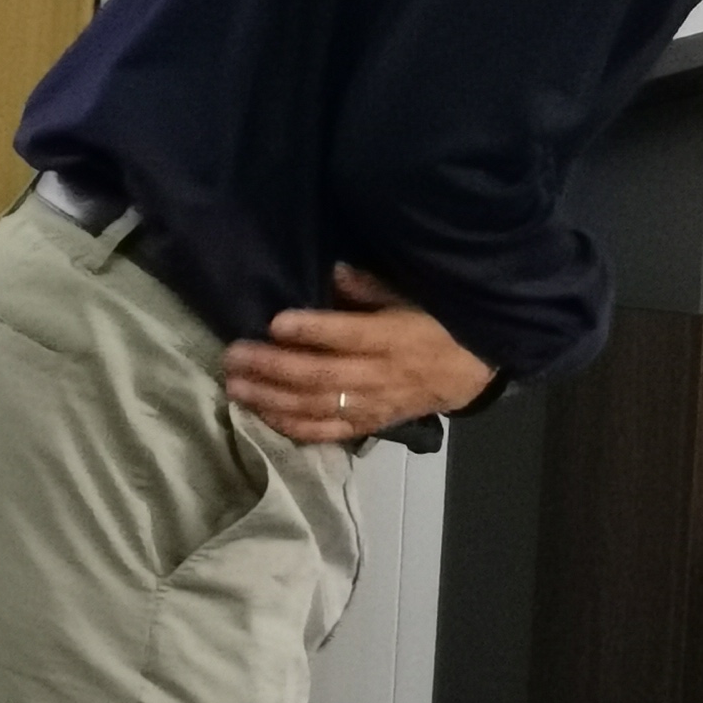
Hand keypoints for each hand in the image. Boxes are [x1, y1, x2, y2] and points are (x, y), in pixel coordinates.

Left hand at [221, 264, 496, 445]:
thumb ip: (372, 287)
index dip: (312, 331)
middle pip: (320, 376)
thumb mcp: (413, 297)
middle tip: (234, 356)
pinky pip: (326, 431)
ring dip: (272, 398)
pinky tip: (261, 414)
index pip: (348, 336)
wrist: (468, 372)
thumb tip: (333, 271)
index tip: (275, 322)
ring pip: (316, 406)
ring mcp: (372, 405)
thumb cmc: (435, 325)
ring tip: (236, 386)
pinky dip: (292, 426)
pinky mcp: (367, 425)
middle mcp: (380, 376)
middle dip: (273, 367)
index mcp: (394, 338)